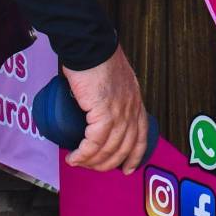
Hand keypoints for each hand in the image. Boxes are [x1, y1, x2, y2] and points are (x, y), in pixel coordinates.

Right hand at [63, 47, 148, 173]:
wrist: (90, 46)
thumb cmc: (97, 58)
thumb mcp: (116, 80)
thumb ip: (114, 95)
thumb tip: (98, 109)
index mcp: (135, 102)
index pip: (141, 136)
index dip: (135, 156)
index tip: (127, 169)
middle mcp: (131, 109)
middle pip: (125, 148)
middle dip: (107, 164)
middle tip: (92, 167)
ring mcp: (120, 112)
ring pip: (109, 149)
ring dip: (92, 161)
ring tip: (79, 162)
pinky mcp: (103, 112)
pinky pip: (94, 142)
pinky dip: (84, 154)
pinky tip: (74, 157)